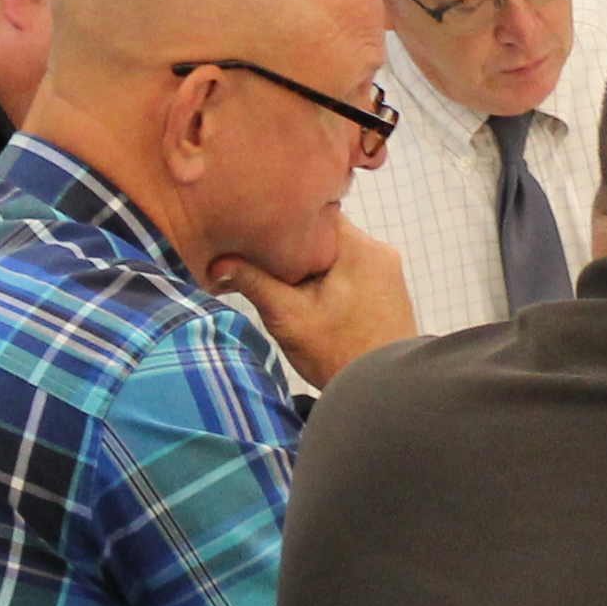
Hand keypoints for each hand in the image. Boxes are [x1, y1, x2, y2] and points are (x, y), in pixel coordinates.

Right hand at [220, 215, 413, 383]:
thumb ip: (254, 283)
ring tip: (288, 283)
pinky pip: (350, 268)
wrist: (384, 393)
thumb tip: (219, 263)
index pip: (314, 212)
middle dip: (295, 247)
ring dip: (312, 265)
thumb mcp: (289, 319)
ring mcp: (387, 269)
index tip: (257, 232)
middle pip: (325, 231)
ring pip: (336, 251)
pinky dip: (329, 278)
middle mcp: (379, 250)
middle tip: (265, 262)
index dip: (283, 220)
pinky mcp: (387, 288)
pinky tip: (312, 298)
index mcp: (358, 247)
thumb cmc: (340, 357)